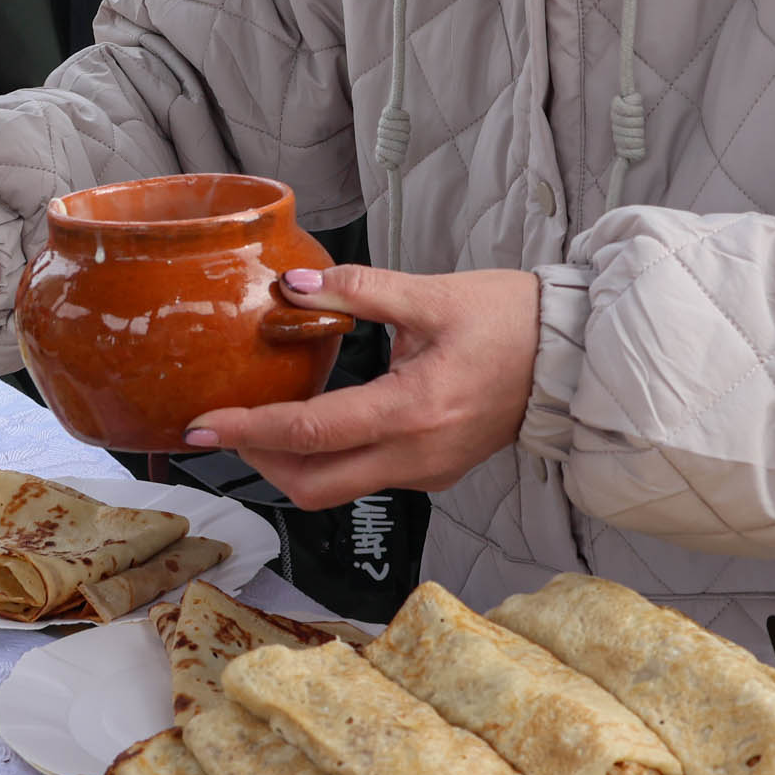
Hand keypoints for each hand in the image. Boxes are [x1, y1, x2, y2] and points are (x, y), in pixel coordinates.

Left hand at [183, 265, 539, 509]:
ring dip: (295, 463)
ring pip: (340, 487)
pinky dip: (333, 458)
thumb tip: (293, 287)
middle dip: (261, 461)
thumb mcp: (431, 295)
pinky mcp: (436, 470)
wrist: (572, 356)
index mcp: (411, 410)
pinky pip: (369, 476)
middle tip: (226, 426)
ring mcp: (428, 470)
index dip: (248, 430)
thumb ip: (358, 290)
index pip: (309, 433)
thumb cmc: (511, 321)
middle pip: (313, 485)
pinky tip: (323, 423)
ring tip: (264, 422)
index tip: (203, 425)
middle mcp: (416, 455)